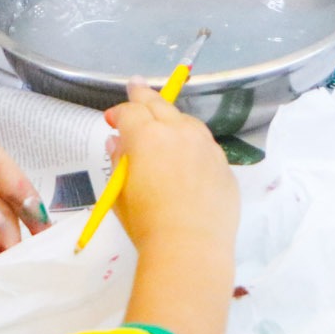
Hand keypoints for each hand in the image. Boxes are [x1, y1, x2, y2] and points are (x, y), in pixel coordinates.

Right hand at [105, 81, 237, 253]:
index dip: (118, 113)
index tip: (111, 119)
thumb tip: (118, 143)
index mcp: (147, 137)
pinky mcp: (223, 164)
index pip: (130, 112)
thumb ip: (119, 162)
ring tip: (164, 122)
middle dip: (143, 95)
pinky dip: (192, 143)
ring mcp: (205, 146)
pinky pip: (204, 145)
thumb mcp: (120, 194)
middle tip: (135, 86)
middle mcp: (178, 132)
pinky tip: (187, 155)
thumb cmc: (148, 225)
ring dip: (172, 118)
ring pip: (186, 121)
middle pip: (159, 105)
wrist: (190, 248)